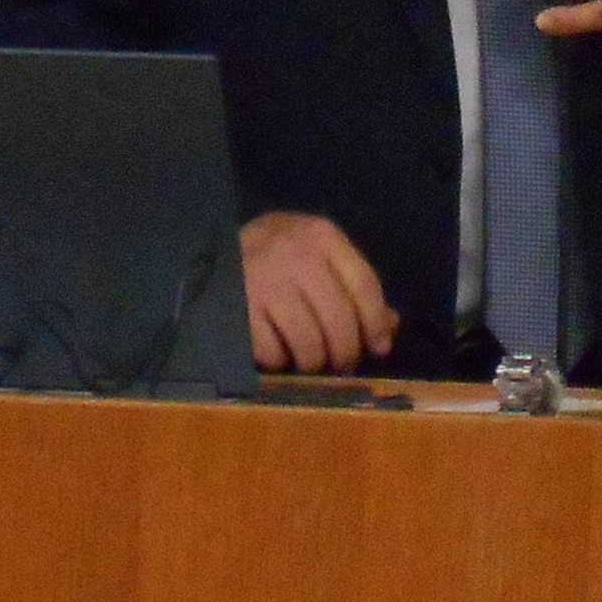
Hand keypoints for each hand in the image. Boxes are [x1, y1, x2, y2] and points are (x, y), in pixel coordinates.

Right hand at [238, 211, 398, 373]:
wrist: (212, 246)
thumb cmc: (276, 253)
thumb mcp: (316, 254)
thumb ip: (352, 285)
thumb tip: (390, 327)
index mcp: (322, 236)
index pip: (364, 285)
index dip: (376, 323)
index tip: (379, 348)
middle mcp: (296, 255)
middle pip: (339, 320)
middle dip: (346, 352)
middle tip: (342, 365)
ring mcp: (265, 282)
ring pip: (309, 343)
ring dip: (314, 362)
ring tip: (310, 360)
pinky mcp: (238, 309)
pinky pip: (273, 353)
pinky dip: (279, 361)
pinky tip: (277, 351)